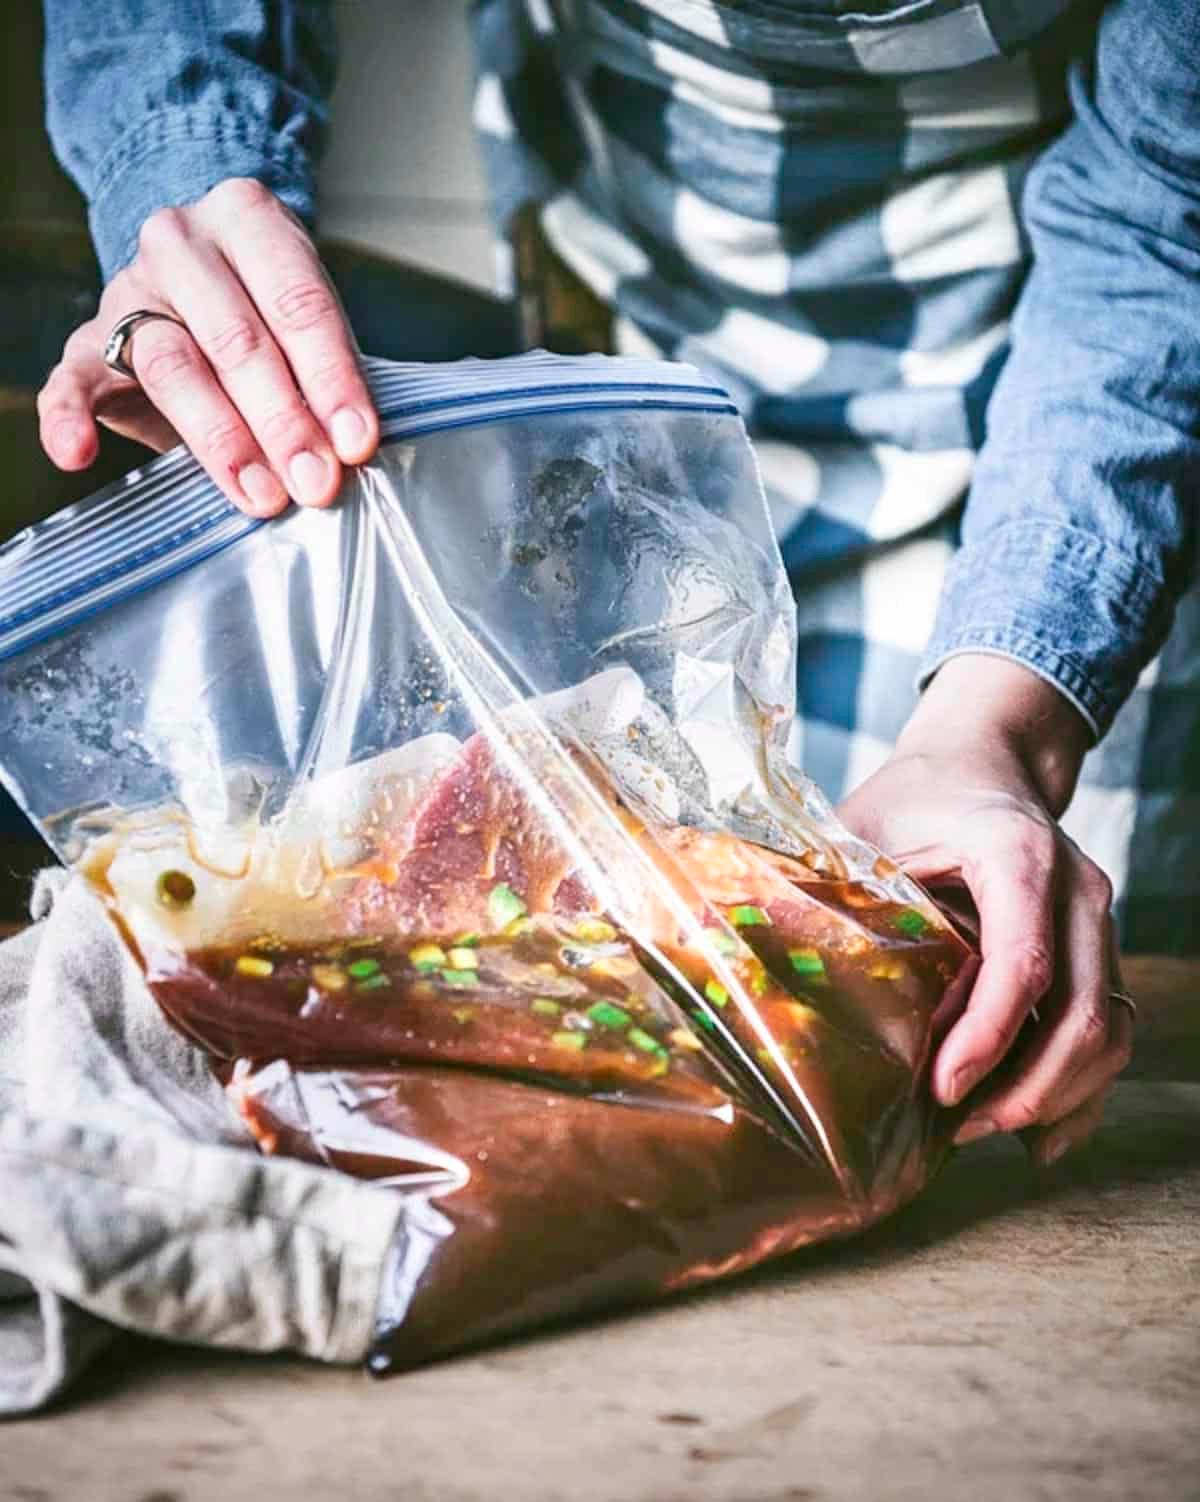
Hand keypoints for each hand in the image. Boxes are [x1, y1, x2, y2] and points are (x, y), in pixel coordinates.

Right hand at [37, 178, 379, 515]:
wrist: (201, 279)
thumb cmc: (270, 307)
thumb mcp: (307, 320)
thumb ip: (326, 372)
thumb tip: (352, 446)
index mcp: (248, 218)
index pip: (296, 302)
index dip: (332, 378)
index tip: (356, 443)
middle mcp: (181, 244)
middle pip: (235, 339)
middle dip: (283, 421)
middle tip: (316, 482)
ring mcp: (129, 290)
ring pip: (171, 365)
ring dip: (220, 439)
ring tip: (260, 495)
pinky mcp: (90, 341)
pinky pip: (70, 379)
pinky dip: (67, 418)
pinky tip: (76, 456)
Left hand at [837, 655, 1133, 1165]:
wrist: (986, 759)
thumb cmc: (920, 793)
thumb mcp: (868, 824)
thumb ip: (834, 883)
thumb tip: (760, 947)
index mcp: (1017, 854)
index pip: (1025, 961)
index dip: (989, 1035)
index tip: (942, 1088)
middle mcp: (1076, 889)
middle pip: (1083, 1013)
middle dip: (1024, 1088)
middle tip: (956, 1125)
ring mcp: (1097, 921)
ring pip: (1108, 1030)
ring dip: (1054, 1095)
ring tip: (982, 1129)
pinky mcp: (1099, 948)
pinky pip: (1113, 1029)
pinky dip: (1081, 1089)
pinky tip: (1036, 1136)